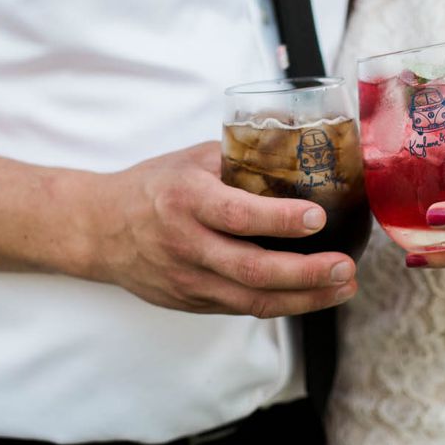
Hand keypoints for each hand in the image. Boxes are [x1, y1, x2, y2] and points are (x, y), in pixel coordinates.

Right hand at [77, 143, 356, 316]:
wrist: (98, 230)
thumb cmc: (153, 187)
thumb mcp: (192, 159)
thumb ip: (241, 156)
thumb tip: (299, 137)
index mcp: (186, 200)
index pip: (237, 214)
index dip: (279, 219)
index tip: (318, 216)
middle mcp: (186, 244)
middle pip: (252, 269)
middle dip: (306, 273)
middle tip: (346, 266)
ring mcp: (188, 280)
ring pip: (252, 300)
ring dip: (305, 297)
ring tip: (343, 286)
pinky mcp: (192, 302)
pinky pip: (243, 308)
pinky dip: (282, 303)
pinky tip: (313, 295)